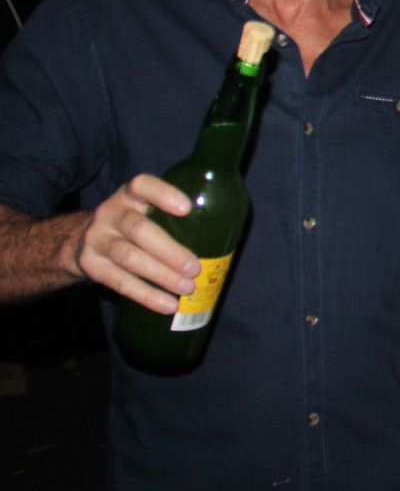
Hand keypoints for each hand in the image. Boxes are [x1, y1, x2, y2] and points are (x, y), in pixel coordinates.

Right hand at [69, 174, 198, 311]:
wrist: (81, 240)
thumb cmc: (134, 224)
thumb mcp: (146, 209)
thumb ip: (174, 216)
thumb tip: (226, 235)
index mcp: (130, 195)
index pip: (142, 186)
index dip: (163, 194)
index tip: (187, 208)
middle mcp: (110, 213)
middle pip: (138, 230)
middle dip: (170, 251)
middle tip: (195, 268)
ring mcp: (97, 240)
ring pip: (129, 258)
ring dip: (162, 275)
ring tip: (187, 288)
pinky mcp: (91, 265)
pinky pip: (120, 283)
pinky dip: (146, 296)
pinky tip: (167, 304)